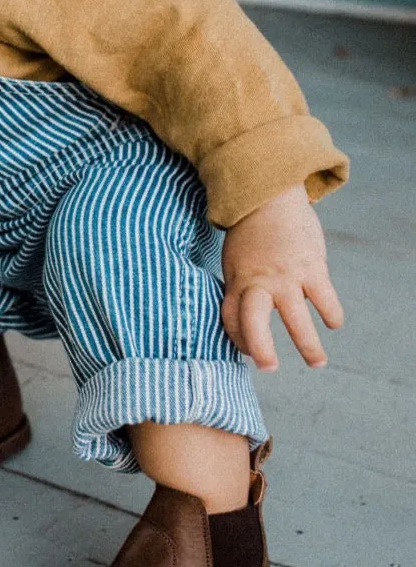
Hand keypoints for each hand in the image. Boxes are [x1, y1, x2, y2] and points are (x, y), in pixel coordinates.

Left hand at [221, 184, 343, 371]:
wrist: (268, 197)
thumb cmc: (249, 234)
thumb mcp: (234, 262)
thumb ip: (240, 288)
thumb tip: (246, 316)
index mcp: (237, 283)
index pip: (232, 320)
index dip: (238, 339)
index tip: (249, 351)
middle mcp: (259, 283)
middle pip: (254, 323)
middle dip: (261, 350)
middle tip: (269, 369)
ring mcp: (287, 277)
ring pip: (297, 319)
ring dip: (308, 345)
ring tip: (317, 363)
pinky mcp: (312, 267)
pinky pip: (324, 298)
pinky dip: (331, 314)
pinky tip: (333, 323)